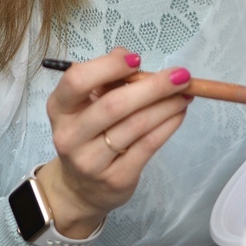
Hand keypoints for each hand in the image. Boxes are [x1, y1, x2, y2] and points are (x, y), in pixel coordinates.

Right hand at [37, 48, 191, 237]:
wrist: (80, 188)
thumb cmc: (88, 133)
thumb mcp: (87, 103)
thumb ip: (105, 77)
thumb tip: (129, 57)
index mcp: (59, 108)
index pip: (77, 80)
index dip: (108, 66)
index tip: (137, 60)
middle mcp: (70, 135)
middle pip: (114, 105)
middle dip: (153, 87)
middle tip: (181, 75)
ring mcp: (91, 161)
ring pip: (136, 125)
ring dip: (166, 105)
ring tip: (185, 93)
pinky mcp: (115, 179)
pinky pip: (147, 146)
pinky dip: (168, 125)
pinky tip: (179, 113)